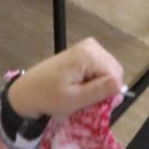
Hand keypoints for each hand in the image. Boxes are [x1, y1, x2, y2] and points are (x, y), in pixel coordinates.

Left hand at [7, 37, 123, 119]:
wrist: (27, 91)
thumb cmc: (47, 96)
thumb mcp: (74, 99)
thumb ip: (99, 91)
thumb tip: (121, 86)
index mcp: (90, 54)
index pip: (116, 76)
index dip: (108, 94)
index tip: (91, 103)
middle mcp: (92, 46)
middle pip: (114, 72)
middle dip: (104, 89)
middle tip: (85, 100)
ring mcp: (88, 48)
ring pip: (109, 73)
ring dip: (99, 86)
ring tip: (80, 93)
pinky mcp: (84, 53)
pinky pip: (100, 70)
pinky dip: (93, 82)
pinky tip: (79, 87)